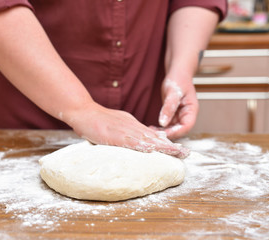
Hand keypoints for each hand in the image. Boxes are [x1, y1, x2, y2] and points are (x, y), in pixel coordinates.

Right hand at [67, 102, 189, 157]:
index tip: (177, 149)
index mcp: (132, 123)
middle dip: (170, 146)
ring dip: (162, 147)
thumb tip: (138, 142)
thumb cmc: (97, 120)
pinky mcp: (115, 134)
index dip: (165, 142)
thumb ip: (127, 132)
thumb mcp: (116, 124)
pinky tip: (152, 151)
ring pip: (147, 139)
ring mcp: (124, 129)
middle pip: (154, 137)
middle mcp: (131, 125)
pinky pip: (131, 141)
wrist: (82, 111)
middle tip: (185, 153)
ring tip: (176, 153)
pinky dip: (143, 147)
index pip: (152, 134)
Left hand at [156, 73, 198, 139]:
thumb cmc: (178, 80)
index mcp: (191, 110)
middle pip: (180, 131)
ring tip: (151, 131)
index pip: (187, 126)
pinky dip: (160, 128)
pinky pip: (168, 126)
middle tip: (154, 134)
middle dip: (168, 134)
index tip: (163, 133)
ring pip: (173, 130)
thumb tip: (163, 123)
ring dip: (163, 132)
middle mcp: (187, 115)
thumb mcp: (173, 92)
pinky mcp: (173, 116)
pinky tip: (152, 127)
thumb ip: (169, 108)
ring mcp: (180, 116)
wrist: (177, 74)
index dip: (176, 132)